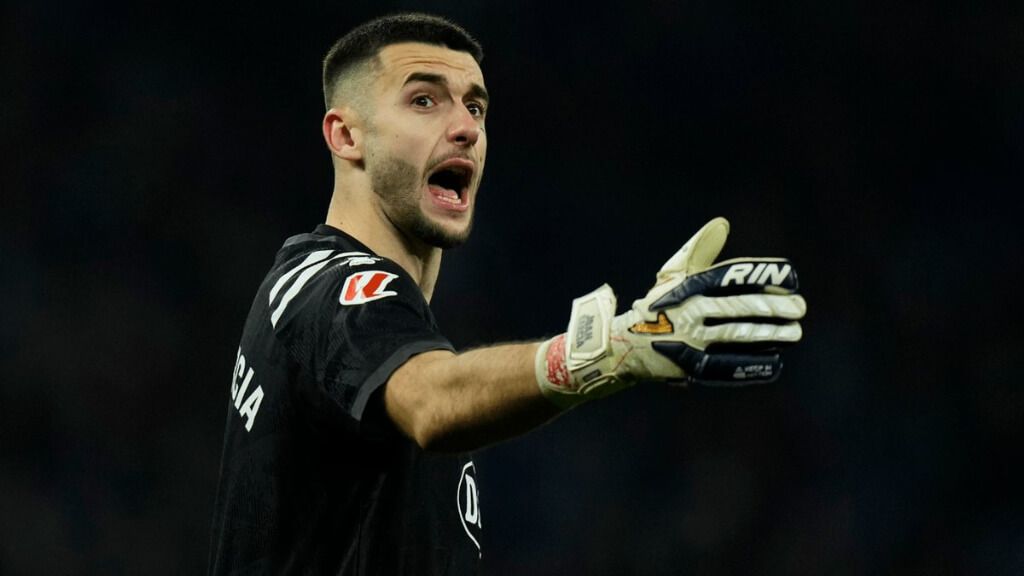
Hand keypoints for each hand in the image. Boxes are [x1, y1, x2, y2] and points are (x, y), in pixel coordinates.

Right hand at [534, 217, 806, 408]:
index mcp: (687, 286)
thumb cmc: (656, 306)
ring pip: (734, 335)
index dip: (762, 276)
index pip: (730, 277)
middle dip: (772, 308)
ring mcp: (688, 341)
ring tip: (794, 333)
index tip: (791, 278)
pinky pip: (726, 367)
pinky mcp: (688, 367)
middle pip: (736, 307)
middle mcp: (688, 312)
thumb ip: (699, 251)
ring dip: (768, 335)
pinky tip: (774, 363)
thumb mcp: (673, 275)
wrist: (621, 344)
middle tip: (800, 309)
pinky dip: (751, 365)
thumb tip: (722, 223)